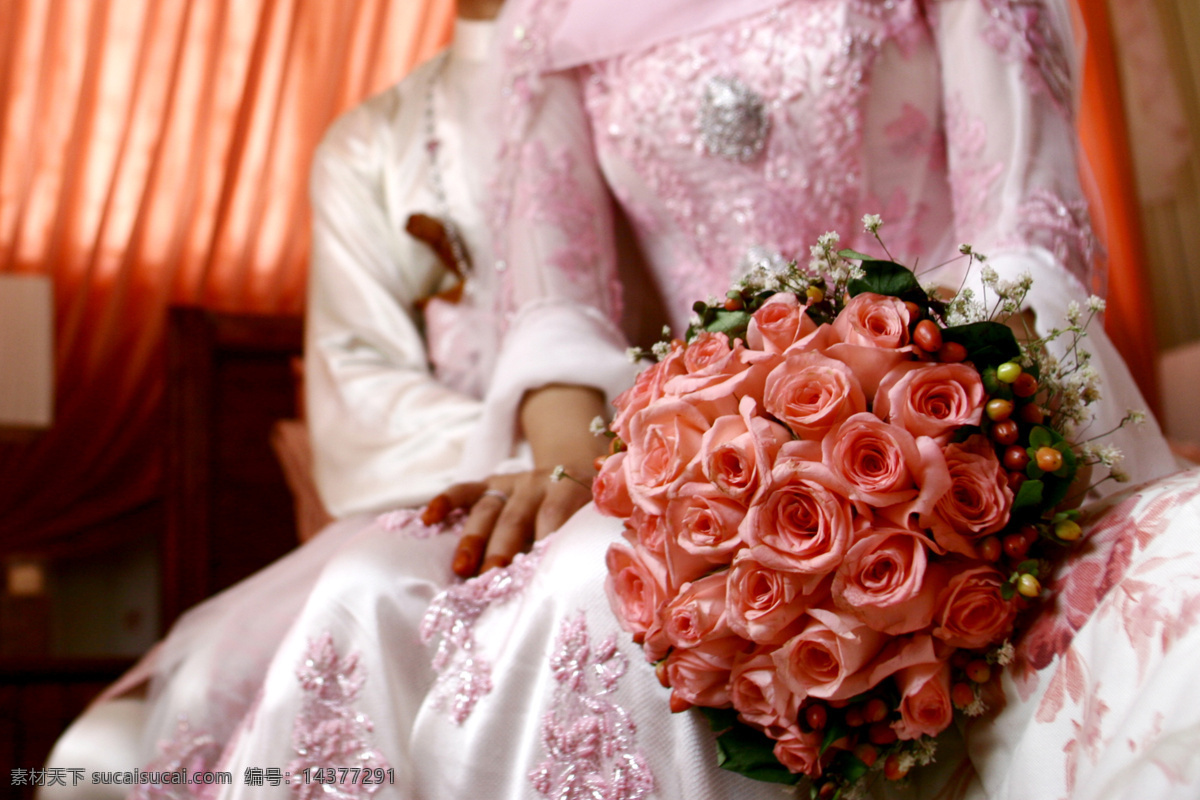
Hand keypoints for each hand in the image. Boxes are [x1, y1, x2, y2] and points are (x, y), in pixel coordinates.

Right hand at [423, 462, 595, 577]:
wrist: (578, 473)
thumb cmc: (586, 513)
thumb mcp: (595, 522)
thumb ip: (585, 541)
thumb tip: (577, 583)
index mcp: (569, 491)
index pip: (554, 517)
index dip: (543, 544)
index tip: (533, 578)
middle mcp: (538, 483)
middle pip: (516, 518)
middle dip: (502, 550)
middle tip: (493, 581)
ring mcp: (513, 482)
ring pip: (488, 508)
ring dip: (473, 539)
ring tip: (461, 570)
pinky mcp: (492, 481)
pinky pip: (464, 489)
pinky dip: (445, 502)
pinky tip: (428, 519)